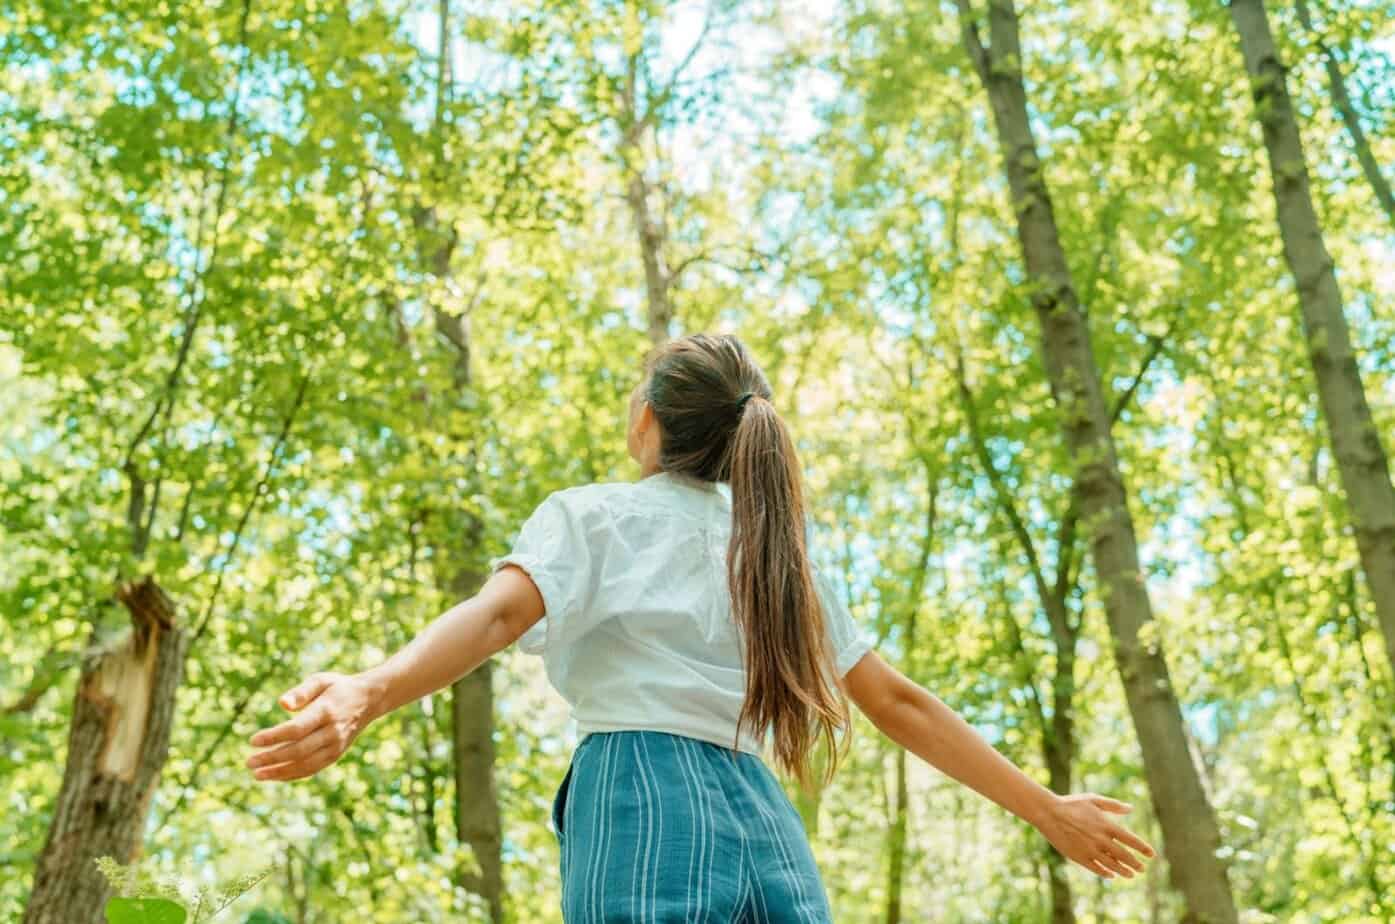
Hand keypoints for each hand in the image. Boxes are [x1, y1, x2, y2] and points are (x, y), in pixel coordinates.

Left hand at [245, 671, 379, 781]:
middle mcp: (333, 731)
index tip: (253, 740)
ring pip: (305, 764)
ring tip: (256, 774)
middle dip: (272, 758)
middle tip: (249, 762)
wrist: (368, 700)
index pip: (297, 729)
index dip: (274, 737)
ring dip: (279, 772)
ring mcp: (336, 746)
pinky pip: (312, 769)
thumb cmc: (337, 687)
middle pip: (298, 750)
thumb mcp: (321, 680)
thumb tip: (281, 704)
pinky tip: (274, 775)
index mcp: (327, 711)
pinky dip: (292, 775)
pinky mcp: (336, 755)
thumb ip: (301, 691)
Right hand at [1033, 793, 1156, 878]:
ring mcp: (1090, 850)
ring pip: (1112, 865)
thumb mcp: (1093, 799)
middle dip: (1135, 864)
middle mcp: (1101, 840)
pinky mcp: (1079, 857)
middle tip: (1142, 869)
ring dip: (1124, 871)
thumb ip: (1113, 805)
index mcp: (1106, 825)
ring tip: (1131, 875)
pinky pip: (1096, 869)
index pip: (1131, 840)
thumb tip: (1131, 809)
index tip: (1152, 855)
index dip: (1143, 848)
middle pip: (1124, 856)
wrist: (1048, 813)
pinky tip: (1111, 875)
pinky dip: (1106, 873)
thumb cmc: (1071, 804)